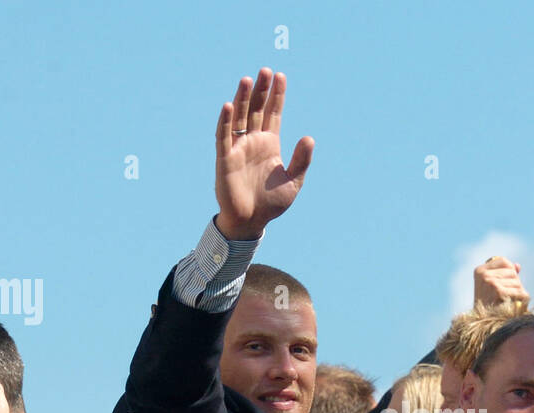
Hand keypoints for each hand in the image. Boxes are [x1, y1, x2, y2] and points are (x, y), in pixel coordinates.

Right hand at [214, 68, 313, 240]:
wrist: (252, 222)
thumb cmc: (271, 203)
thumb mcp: (293, 181)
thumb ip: (301, 160)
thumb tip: (309, 138)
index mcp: (269, 144)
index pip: (273, 113)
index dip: (276, 95)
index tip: (280, 75)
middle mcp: (253, 141)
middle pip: (256, 109)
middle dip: (261, 90)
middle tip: (265, 70)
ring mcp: (238, 148)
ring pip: (240, 117)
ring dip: (243, 99)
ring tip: (248, 79)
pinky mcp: (225, 159)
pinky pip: (224, 137)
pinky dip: (226, 121)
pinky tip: (230, 105)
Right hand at [473, 256, 528, 308]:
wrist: (482, 325)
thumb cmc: (488, 306)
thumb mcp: (492, 287)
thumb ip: (504, 274)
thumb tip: (517, 266)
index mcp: (479, 270)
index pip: (503, 261)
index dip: (510, 270)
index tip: (507, 282)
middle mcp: (483, 275)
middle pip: (512, 272)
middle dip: (515, 283)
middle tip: (507, 296)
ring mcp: (490, 282)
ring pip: (517, 282)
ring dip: (518, 292)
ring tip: (509, 302)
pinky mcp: (498, 291)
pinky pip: (519, 291)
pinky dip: (521, 299)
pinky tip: (515, 305)